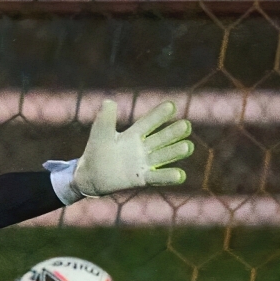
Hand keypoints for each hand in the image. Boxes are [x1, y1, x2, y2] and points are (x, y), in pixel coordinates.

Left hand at [45, 100, 193, 202]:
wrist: (90, 175)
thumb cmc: (96, 151)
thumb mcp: (100, 134)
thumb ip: (105, 119)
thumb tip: (109, 102)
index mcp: (133, 134)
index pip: (148, 123)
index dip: (158, 115)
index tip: (171, 105)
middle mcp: (142, 148)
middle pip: (160, 139)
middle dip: (173, 133)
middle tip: (186, 125)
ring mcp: (143, 163)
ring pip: (162, 156)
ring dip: (175, 152)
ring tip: (188, 146)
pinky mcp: (141, 179)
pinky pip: (157, 177)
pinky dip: (168, 176)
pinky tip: (181, 175)